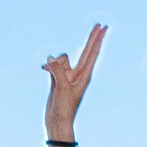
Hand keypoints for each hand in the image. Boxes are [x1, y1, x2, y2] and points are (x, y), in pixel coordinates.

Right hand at [41, 23, 108, 144]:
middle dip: (92, 38)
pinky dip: (48, 67)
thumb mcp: (61, 88)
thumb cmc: (64, 108)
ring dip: (54, 63)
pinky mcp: (59, 79)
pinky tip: (43, 69)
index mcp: (84, 75)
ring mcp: (68, 76)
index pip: (92, 53)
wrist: (57, 122)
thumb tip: (50, 59)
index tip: (103, 28)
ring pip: (62, 59)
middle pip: (86, 51)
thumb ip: (57, 70)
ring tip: (50, 75)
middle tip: (100, 25)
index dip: (97, 40)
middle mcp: (78, 74)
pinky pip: (54, 66)